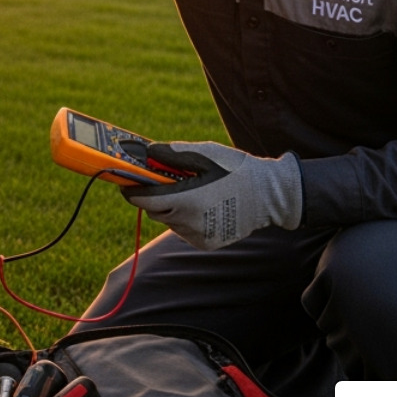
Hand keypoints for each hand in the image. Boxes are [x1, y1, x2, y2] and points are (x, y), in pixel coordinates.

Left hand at [122, 142, 302, 249]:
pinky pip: (184, 230)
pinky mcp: (206, 243)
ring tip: (193, 192)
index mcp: (187, 200)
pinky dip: (186, 219)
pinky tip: (204, 206)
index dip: (131, 189)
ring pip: (169, 221)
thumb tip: (146, 152)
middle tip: (164, 181)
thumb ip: (173, 155)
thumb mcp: (205, 155)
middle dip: (155, 196)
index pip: (144, 199)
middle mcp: (189, 222)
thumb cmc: (237, 171)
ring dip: (172, 207)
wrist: (270, 197)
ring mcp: (198, 236)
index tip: (125, 181)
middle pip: (155, 210)